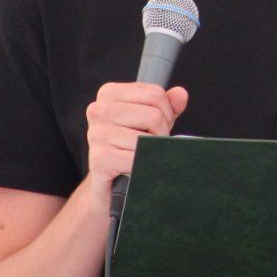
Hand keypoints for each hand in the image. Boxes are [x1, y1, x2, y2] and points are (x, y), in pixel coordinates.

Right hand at [84, 82, 188, 199]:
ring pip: (147, 139)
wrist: (111, 183)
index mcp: (109, 93)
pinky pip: (137, 158)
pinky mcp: (100, 158)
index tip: (156, 127)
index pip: (155, 94)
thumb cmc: (130, 146)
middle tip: (149, 145)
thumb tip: (180, 94)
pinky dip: (143, 166)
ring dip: (152, 152)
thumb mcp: (152, 121)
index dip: (166, 113)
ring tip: (141, 156)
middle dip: (160, 134)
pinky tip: (134, 168)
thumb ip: (168, 105)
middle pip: (154, 116)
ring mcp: (96, 134)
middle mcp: (98, 110)